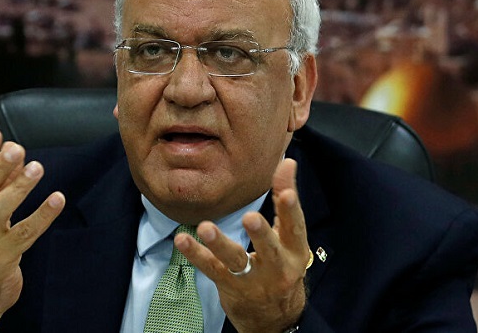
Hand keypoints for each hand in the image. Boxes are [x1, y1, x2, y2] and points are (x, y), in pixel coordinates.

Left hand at [176, 158, 307, 332]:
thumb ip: (285, 198)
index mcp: (294, 250)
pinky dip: (195, 254)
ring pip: (236, 260)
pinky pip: (211, 268)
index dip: (291, 209)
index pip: (295, 226)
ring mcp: (252, 279)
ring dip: (220, 244)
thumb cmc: (281, 264)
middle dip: (259, 233)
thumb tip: (287, 161)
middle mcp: (277, 267)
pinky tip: (182, 239)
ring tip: (206, 228)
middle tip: (249, 217)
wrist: (273, 318)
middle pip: (269, 249)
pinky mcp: (229, 286)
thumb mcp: (290, 236)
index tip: (286, 192)